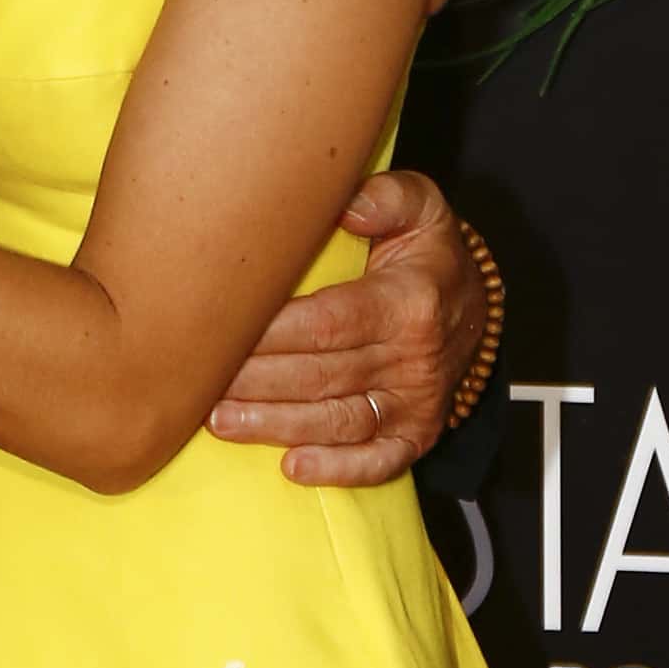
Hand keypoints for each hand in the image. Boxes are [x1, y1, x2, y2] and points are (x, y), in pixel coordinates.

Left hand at [206, 167, 483, 487]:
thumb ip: (384, 198)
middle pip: (323, 375)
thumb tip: (346, 206)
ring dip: (277, 426)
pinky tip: (293, 468)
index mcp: (407, 302)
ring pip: (339, 421)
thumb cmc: (427, 253)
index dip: (273, 332)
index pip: (330, 322)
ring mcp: (416, 402)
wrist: (471, 305)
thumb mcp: (419, 207)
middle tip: (197, 381)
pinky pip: (378, 461)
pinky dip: (338, 470)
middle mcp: (414, 358)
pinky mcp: (416, 434)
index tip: (222, 331)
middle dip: (256, 381)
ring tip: (220, 421)